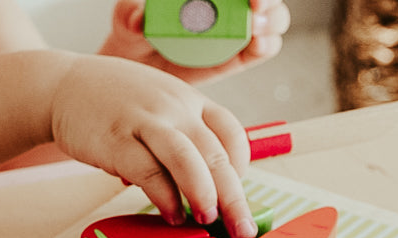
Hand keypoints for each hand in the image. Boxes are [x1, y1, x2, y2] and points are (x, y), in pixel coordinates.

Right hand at [48, 54, 256, 237]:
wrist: (64, 86)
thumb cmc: (114, 105)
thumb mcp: (158, 109)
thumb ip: (180, 141)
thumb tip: (198, 189)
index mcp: (189, 100)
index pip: (230, 132)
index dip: (241, 167)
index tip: (237, 194)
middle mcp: (174, 107)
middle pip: (215, 153)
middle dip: (234, 196)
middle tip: (242, 229)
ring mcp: (146, 122)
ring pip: (187, 158)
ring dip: (203, 193)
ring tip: (209, 220)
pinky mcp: (117, 140)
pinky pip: (148, 172)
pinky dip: (164, 197)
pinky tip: (171, 216)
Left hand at [100, 0, 290, 84]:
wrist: (136, 72)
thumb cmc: (133, 36)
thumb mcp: (126, 22)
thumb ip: (129, 14)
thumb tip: (139, 19)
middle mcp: (226, 3)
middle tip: (256, 6)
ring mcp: (235, 28)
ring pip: (271, 18)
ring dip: (271, 21)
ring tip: (255, 32)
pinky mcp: (237, 57)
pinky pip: (261, 49)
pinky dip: (264, 46)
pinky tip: (255, 46)